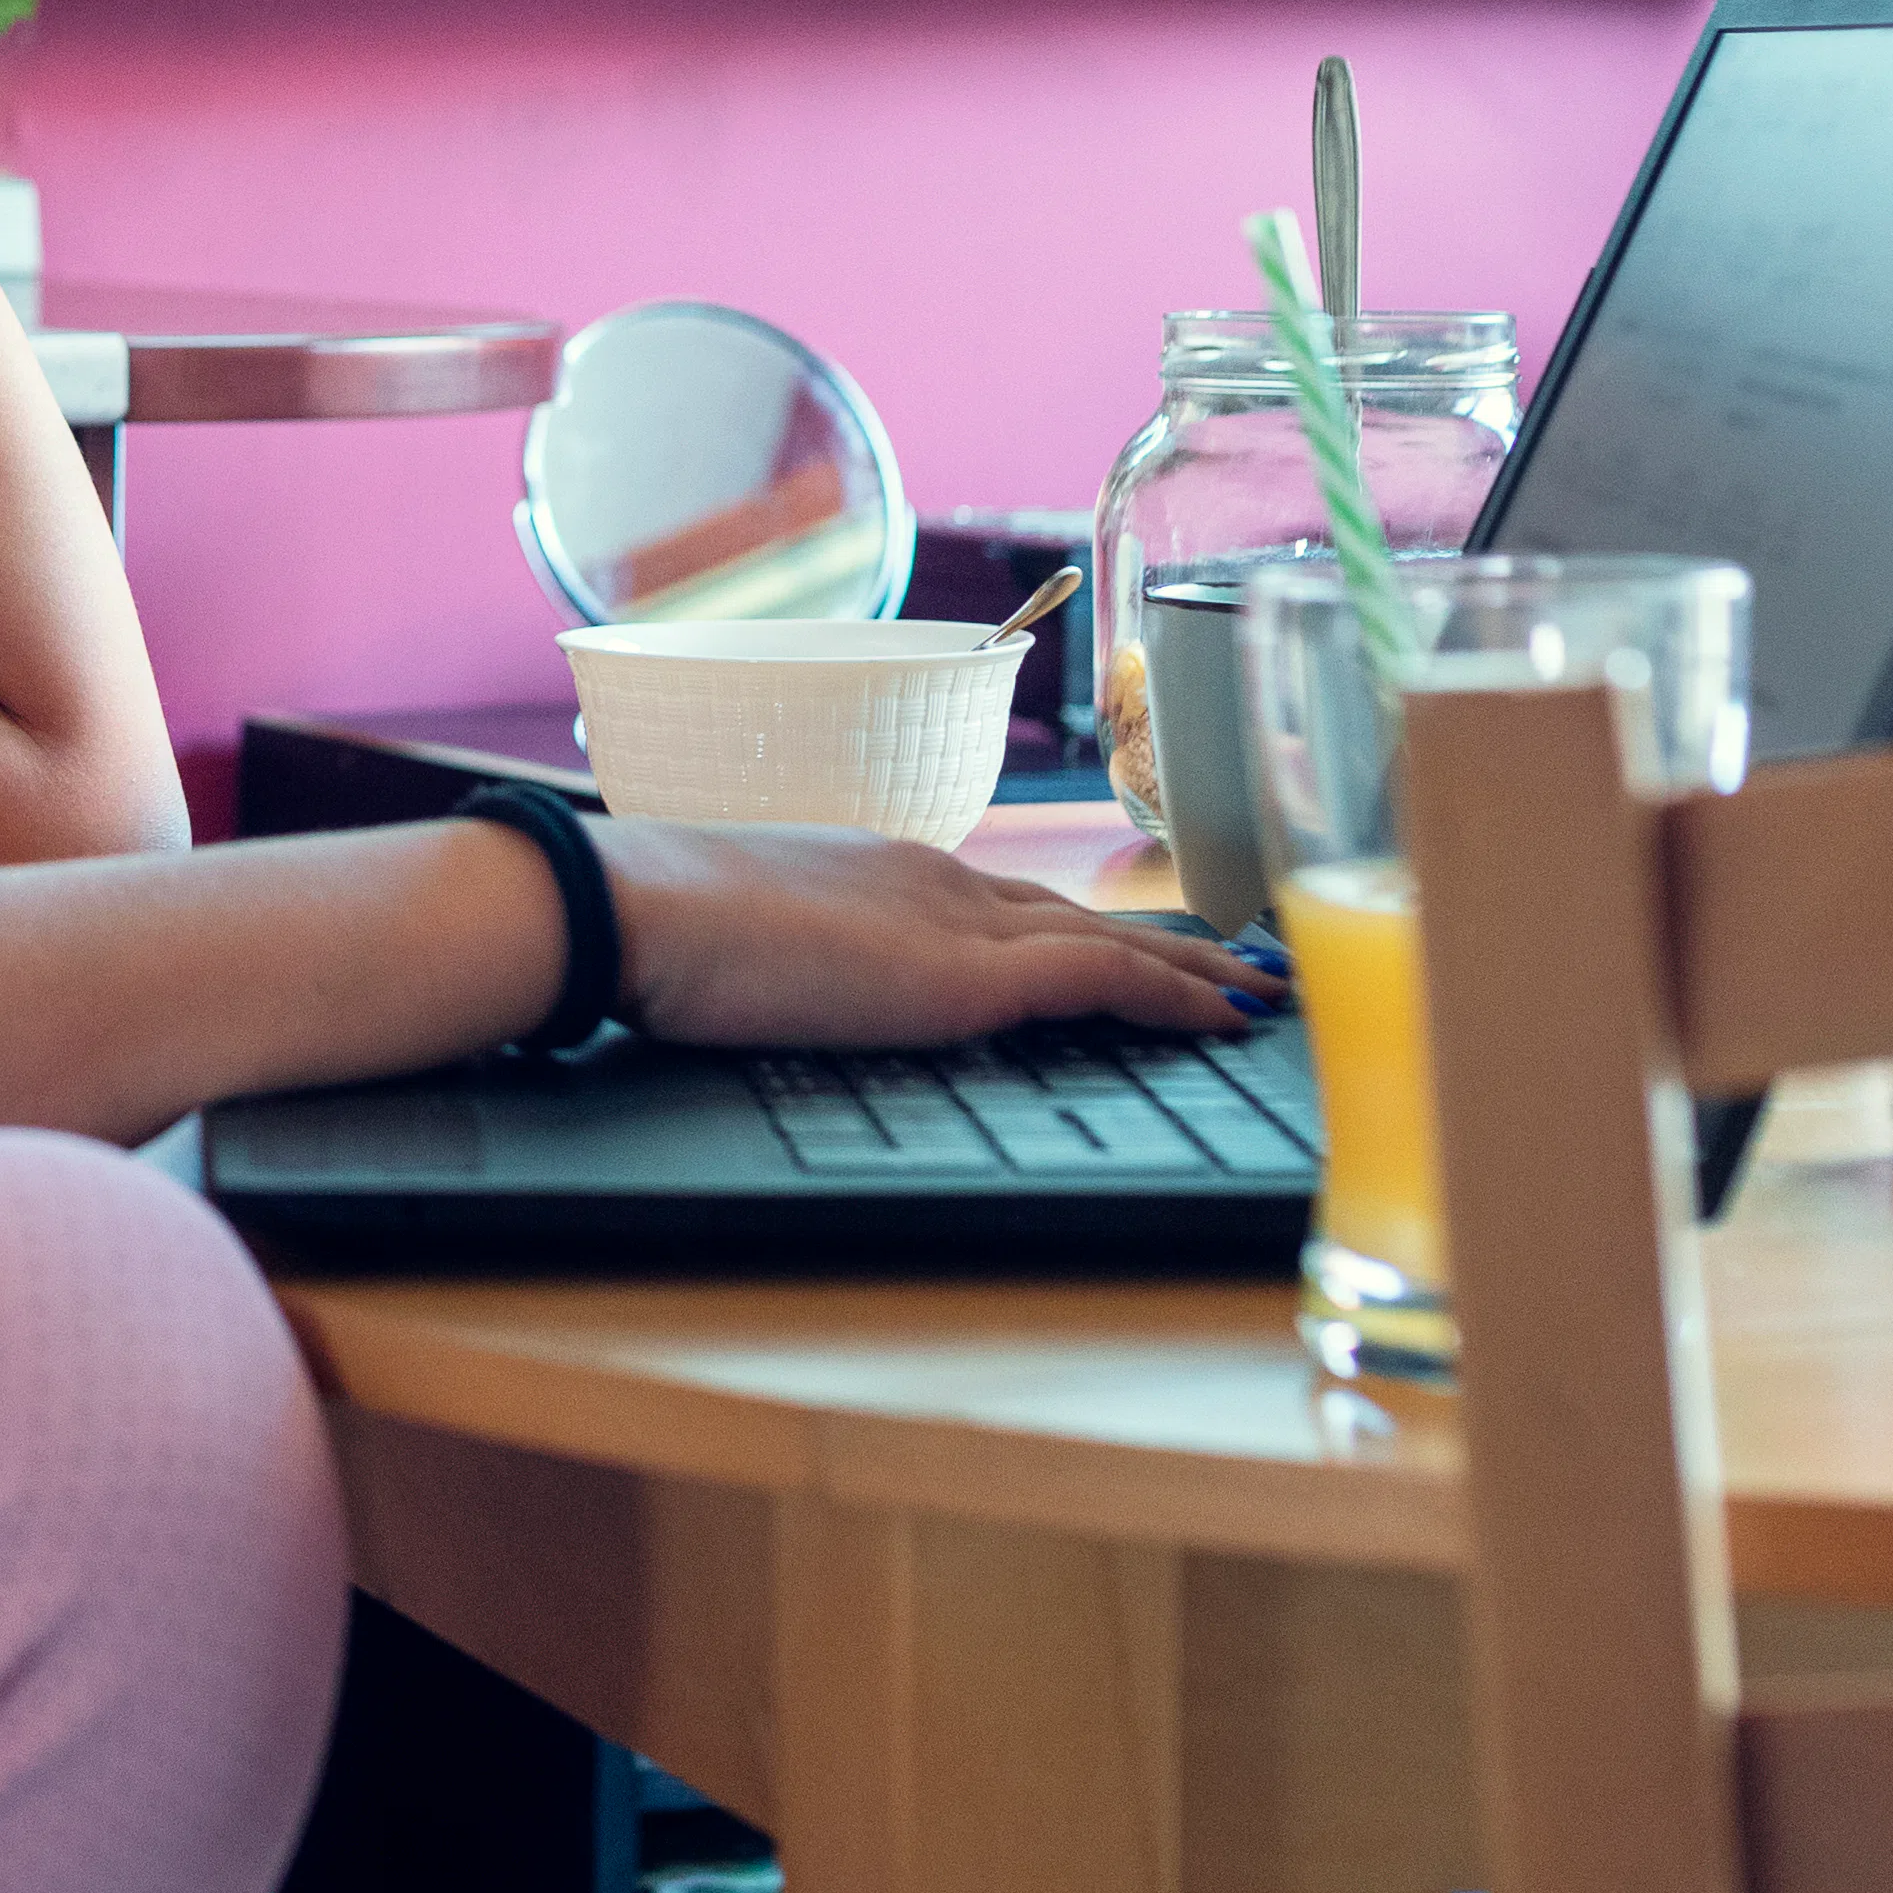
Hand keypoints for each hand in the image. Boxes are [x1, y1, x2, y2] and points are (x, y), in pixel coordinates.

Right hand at [597, 820, 1274, 1048]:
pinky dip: (1171, 996)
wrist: (637, 908)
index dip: (1075, 931)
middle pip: (1075, 914)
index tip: (1121, 951)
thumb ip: (788, 958)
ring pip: (1108, 940)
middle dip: (1158, 945)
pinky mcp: (969, 972)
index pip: (1008, 905)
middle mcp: (937, 881)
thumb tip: (774, 986)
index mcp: (882, 874)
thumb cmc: (655, 931)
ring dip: (1190, 971)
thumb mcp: (740, 946)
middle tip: (1232, 966)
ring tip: (1254, 993)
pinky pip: (1103, 979)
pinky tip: (1221, 1018)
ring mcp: (958, 921)